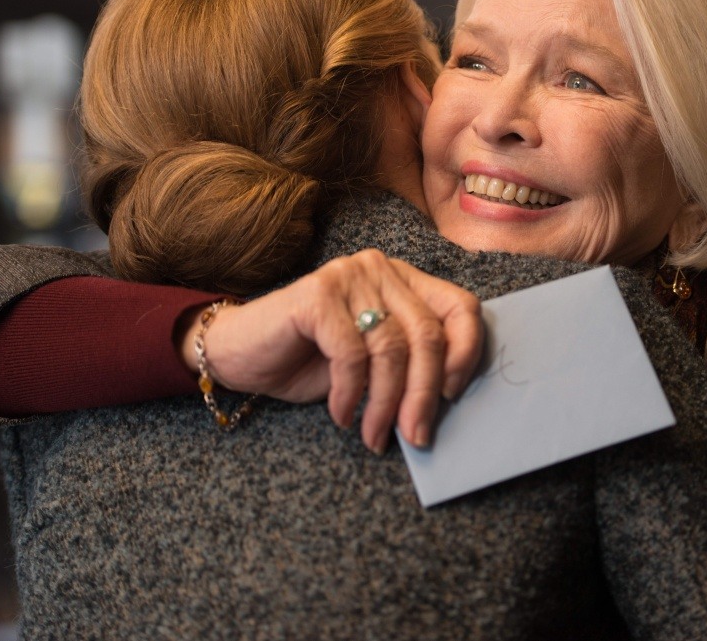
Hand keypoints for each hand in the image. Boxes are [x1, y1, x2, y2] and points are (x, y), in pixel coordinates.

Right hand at [179, 250, 482, 452]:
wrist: (240, 353)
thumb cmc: (310, 361)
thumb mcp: (373, 365)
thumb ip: (409, 366)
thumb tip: (447, 401)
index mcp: (404, 281)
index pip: (460, 307)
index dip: (466, 353)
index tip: (451, 397)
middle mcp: (380, 269)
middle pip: (427, 334)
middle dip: (423, 395)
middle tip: (416, 436)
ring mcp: (349, 275)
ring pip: (391, 349)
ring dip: (386, 404)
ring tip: (374, 435)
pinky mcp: (317, 294)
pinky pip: (352, 354)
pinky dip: (350, 394)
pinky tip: (343, 415)